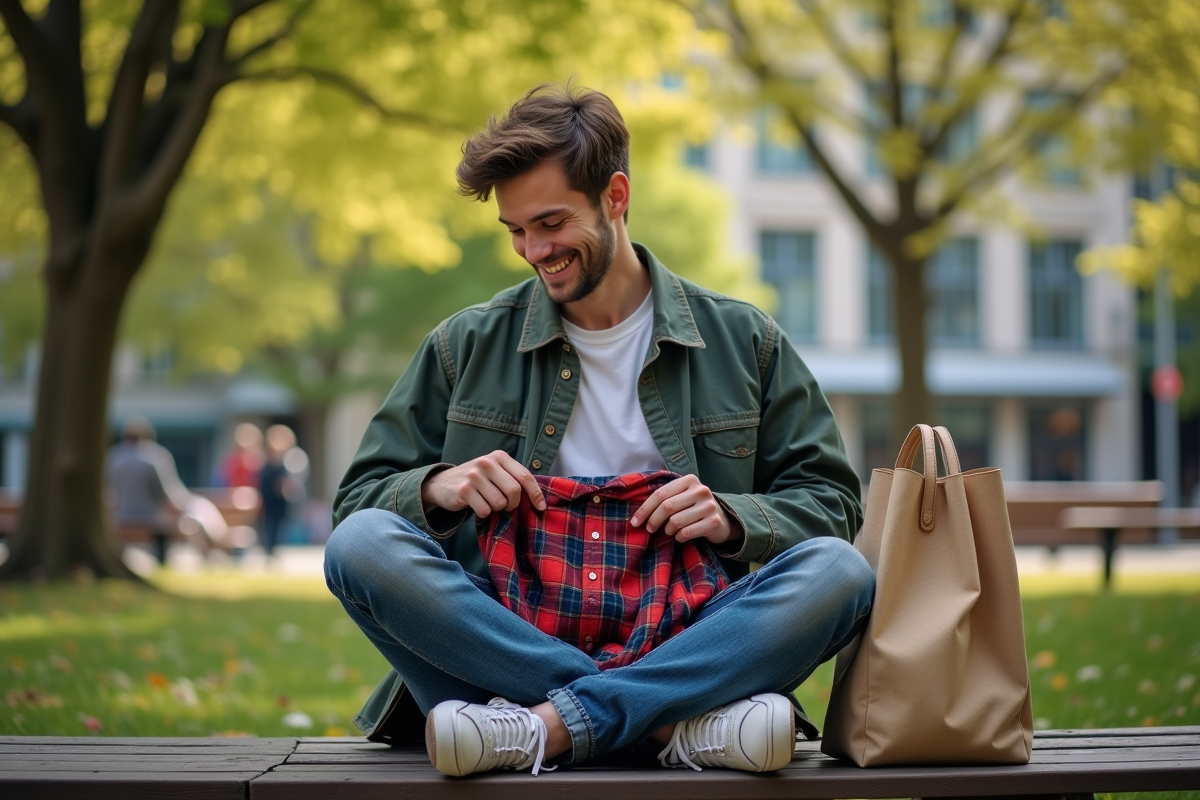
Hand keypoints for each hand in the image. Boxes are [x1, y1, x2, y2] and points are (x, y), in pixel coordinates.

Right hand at [421, 450, 545, 517]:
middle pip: (514, 491)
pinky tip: (476, 506)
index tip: (541, 507)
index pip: (525, 476)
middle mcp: (487, 462)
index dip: (535, 494)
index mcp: (499, 456)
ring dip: (497, 509)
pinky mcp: (464, 490)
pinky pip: (485, 510)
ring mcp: (474, 476)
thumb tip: (538, 498)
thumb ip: (512, 478)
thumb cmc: (476, 480)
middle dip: (513, 504)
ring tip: (487, 502)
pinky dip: (484, 513)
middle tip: (506, 507)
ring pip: (500, 503)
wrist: (442, 483)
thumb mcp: (494, 471)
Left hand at [629, 473, 740, 544]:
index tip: (635, 522)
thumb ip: (664, 499)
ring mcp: (709, 506)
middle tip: (649, 529)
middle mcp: (701, 490)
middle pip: (667, 507)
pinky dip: (679, 537)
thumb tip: (636, 516)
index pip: (660, 494)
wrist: (722, 520)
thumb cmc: (693, 508)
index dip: (644, 509)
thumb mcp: (681, 496)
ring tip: (670, 531)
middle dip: (653, 521)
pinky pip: (686, 533)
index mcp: (689, 480)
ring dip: (668, 530)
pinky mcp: (713, 522)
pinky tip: (681, 536)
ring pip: (675, 522)